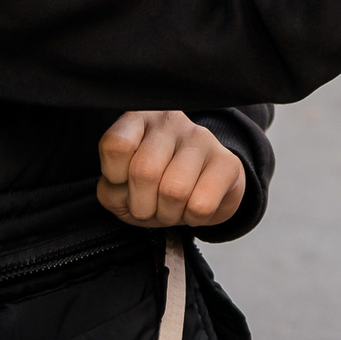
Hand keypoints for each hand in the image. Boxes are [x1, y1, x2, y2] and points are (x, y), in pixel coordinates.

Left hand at [97, 110, 246, 228]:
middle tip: (149, 207)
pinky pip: (201, 204)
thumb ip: (112, 188)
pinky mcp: (228, 161)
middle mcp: (171, 122)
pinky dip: (192, 218)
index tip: (123, 183)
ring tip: (171, 208)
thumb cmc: (154, 188)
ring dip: (168, 214)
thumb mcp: (121, 188)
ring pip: (174, 190)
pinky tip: (193, 206)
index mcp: (139, 120)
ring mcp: (202, 138)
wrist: (201, 193)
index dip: (115, 176)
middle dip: (142, 206)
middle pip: (144, 171)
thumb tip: (125, 190)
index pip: (116, 144)